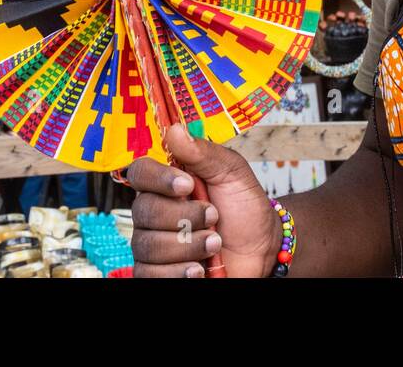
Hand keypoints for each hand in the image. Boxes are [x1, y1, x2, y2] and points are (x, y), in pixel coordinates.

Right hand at [128, 124, 279, 277]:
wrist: (262, 248)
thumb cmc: (244, 208)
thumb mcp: (232, 172)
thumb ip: (203, 153)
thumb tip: (174, 129)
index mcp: (167, 182)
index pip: (140, 172)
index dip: (158, 179)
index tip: (187, 184)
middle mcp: (153, 211)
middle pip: (144, 211)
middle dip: (185, 217)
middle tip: (214, 216)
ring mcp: (152, 243)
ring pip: (148, 245)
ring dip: (189, 245)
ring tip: (215, 243)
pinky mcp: (155, 272)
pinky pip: (148, 274)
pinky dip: (178, 272)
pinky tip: (199, 269)